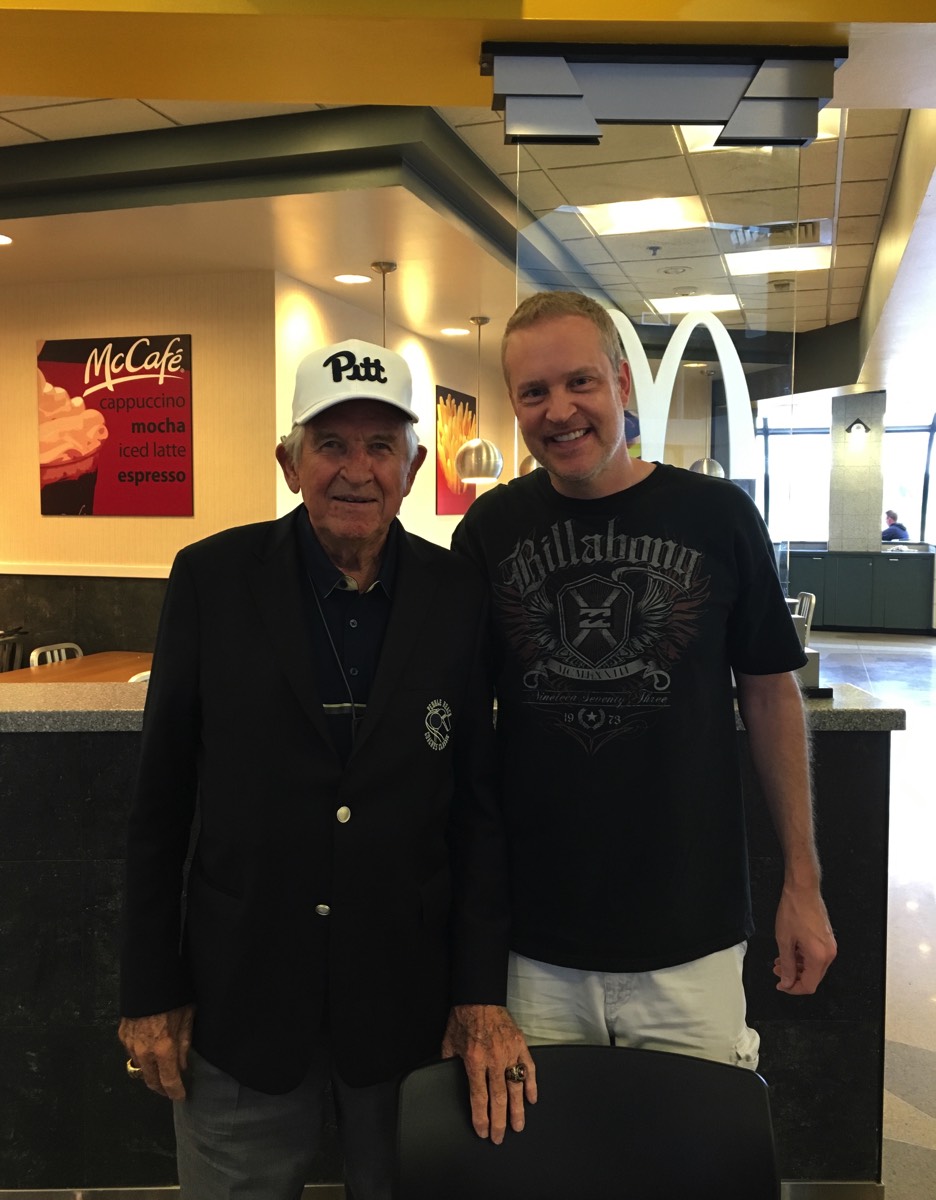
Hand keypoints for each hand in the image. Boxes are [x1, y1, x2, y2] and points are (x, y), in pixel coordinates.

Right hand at [118, 1003, 194, 1098]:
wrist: (149, 979)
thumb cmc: (174, 997)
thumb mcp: (187, 1019)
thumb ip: (184, 1045)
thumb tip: (182, 1066)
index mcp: (164, 1049)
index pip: (169, 1081)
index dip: (176, 1092)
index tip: (181, 1097)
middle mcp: (145, 1052)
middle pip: (151, 1081)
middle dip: (162, 1088)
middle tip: (170, 1088)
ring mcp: (130, 1044)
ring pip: (141, 1068)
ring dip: (151, 1071)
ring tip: (161, 1068)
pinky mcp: (122, 1035)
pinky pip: (132, 1053)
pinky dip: (141, 1056)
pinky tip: (149, 1050)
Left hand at [442, 1004, 535, 1143]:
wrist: (479, 995)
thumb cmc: (463, 1018)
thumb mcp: (449, 1043)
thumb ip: (449, 1064)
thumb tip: (447, 1080)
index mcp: (474, 1060)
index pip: (479, 1097)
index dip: (481, 1118)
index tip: (482, 1132)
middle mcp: (494, 1059)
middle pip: (498, 1098)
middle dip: (499, 1122)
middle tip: (500, 1137)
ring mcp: (509, 1051)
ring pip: (516, 1087)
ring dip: (517, 1109)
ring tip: (518, 1126)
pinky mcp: (520, 1044)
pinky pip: (528, 1068)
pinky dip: (531, 1084)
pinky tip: (531, 1098)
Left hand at [773, 885, 836, 993]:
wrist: (803, 890)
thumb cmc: (794, 910)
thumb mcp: (784, 940)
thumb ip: (786, 965)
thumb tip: (786, 981)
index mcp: (819, 956)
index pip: (809, 985)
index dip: (793, 988)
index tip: (781, 985)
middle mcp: (828, 953)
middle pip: (813, 978)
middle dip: (794, 977)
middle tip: (778, 971)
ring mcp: (829, 946)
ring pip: (814, 967)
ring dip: (797, 967)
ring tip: (781, 961)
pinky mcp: (827, 939)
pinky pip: (816, 956)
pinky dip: (803, 958)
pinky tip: (791, 953)